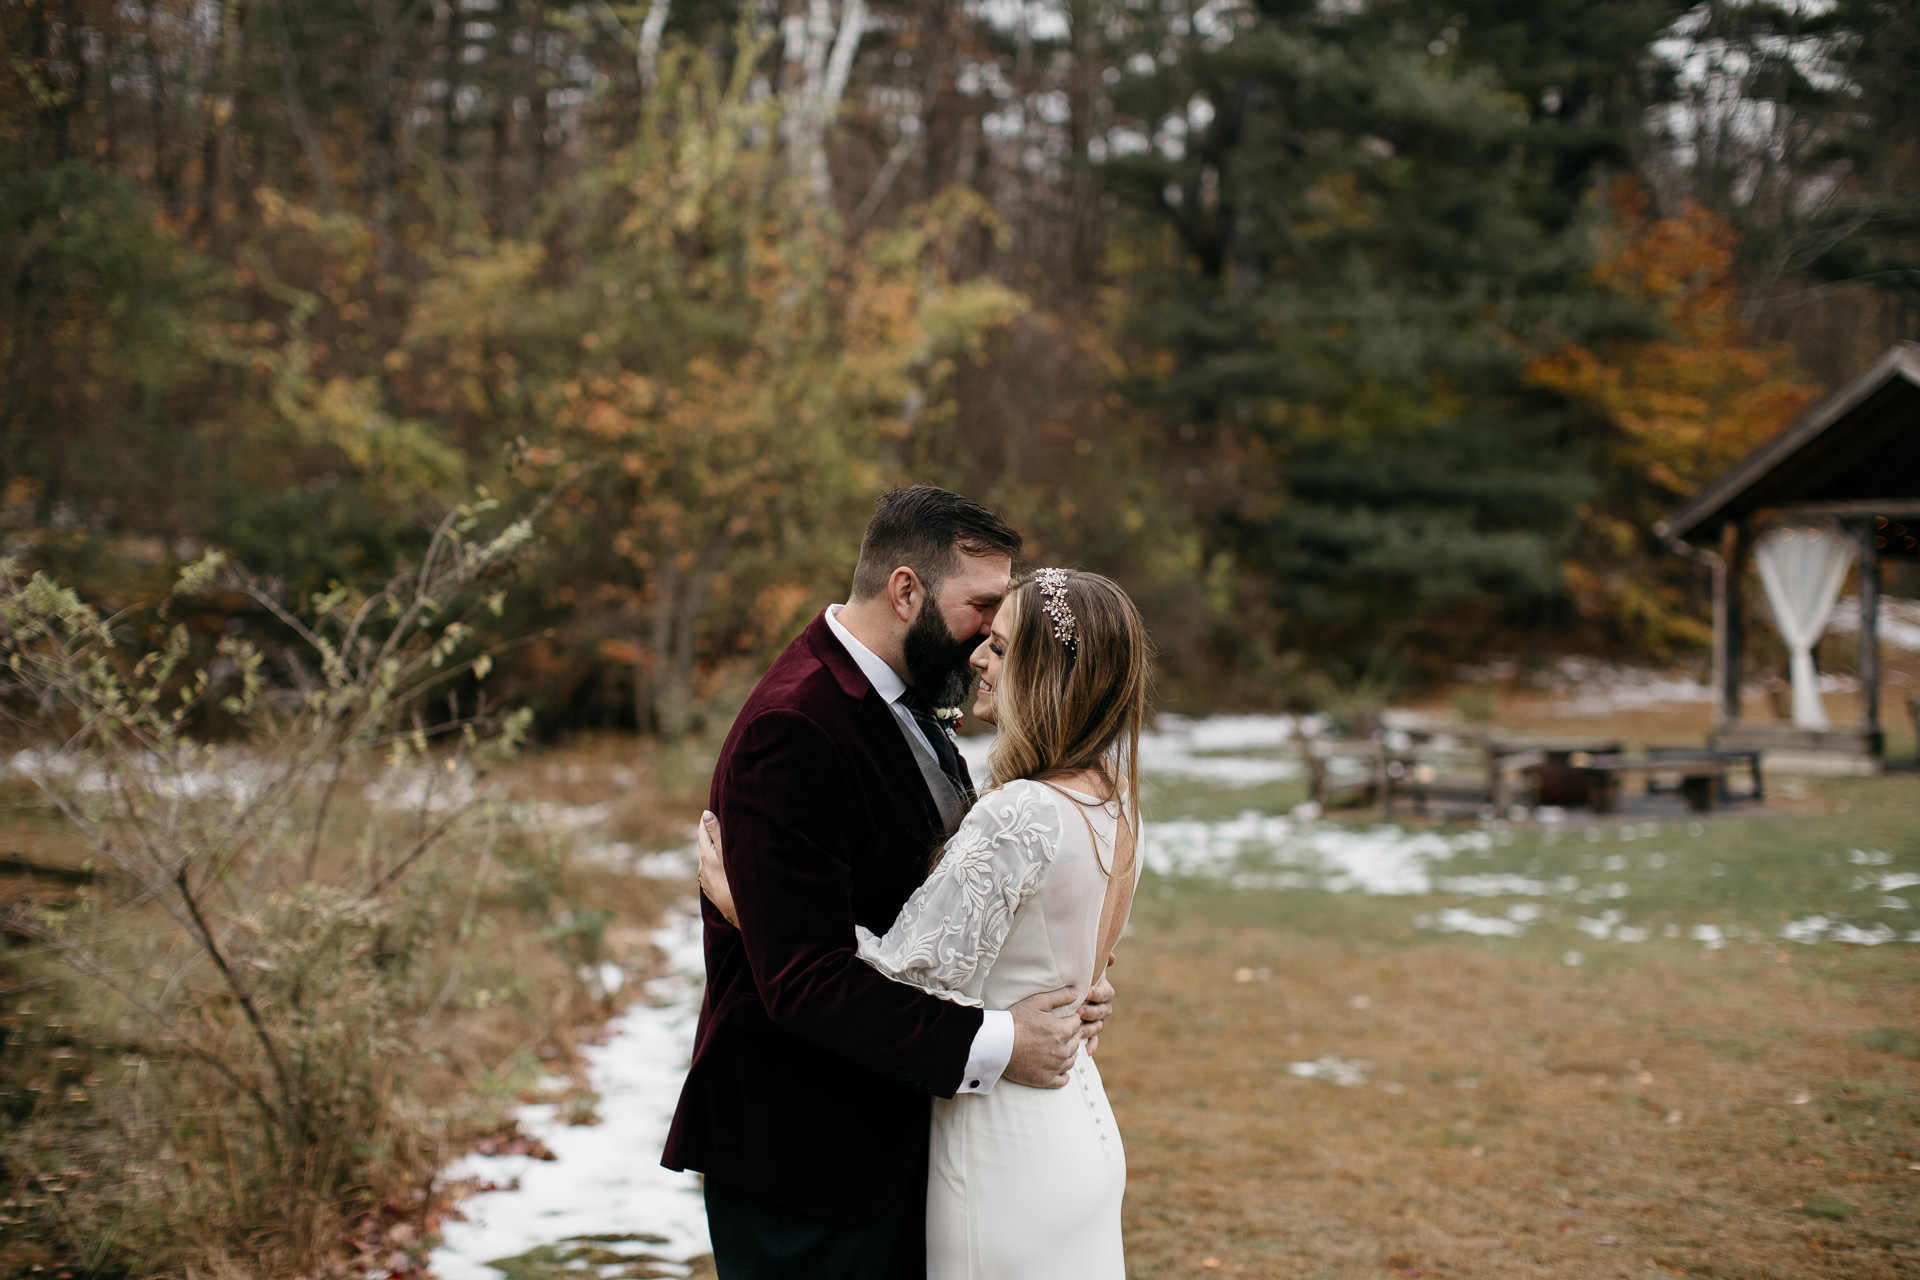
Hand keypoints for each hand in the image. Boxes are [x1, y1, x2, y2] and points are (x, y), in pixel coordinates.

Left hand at [697, 810, 738, 927]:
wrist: (738, 912)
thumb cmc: (734, 878)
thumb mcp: (725, 852)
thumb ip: (716, 832)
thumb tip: (705, 814)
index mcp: (705, 856)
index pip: (702, 832)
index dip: (706, 821)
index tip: (712, 810)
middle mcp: (703, 868)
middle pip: (704, 846)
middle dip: (709, 835)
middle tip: (718, 823)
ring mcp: (707, 881)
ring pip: (707, 860)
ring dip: (713, 850)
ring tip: (722, 843)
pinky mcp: (712, 891)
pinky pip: (711, 872)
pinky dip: (716, 864)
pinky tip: (724, 866)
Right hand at [1003, 986, 1082, 1088]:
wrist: (997, 1044)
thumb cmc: (1015, 1021)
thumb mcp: (1037, 1002)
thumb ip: (1060, 996)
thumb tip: (1076, 993)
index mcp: (1064, 1030)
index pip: (1076, 1023)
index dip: (1068, 1019)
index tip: (1058, 1019)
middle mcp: (1064, 1050)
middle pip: (1075, 1041)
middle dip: (1068, 1035)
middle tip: (1054, 1032)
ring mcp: (1055, 1066)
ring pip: (1071, 1059)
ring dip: (1067, 1052)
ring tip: (1054, 1047)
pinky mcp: (1046, 1080)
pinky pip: (1063, 1079)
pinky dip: (1062, 1073)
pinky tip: (1056, 1066)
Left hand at [1081, 959, 1114, 1054]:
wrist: (1069, 992)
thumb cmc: (1079, 978)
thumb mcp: (1088, 969)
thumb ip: (1099, 963)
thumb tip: (1112, 957)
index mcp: (1104, 991)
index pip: (1105, 993)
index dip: (1097, 993)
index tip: (1088, 991)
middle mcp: (1104, 1006)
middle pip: (1102, 1011)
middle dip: (1091, 1011)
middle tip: (1080, 1011)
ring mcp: (1098, 1019)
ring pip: (1098, 1026)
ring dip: (1090, 1028)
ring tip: (1079, 1030)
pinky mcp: (1091, 1030)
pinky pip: (1093, 1039)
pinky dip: (1092, 1045)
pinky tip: (1088, 1051)